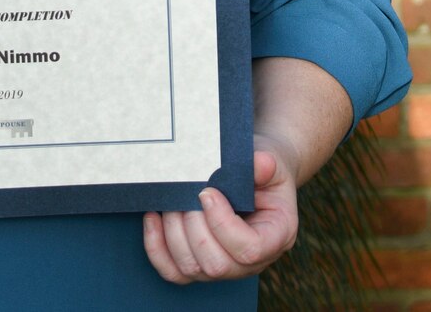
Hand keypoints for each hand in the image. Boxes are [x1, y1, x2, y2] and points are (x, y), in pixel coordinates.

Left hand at [141, 139, 298, 283]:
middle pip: (216, 264)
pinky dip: (157, 247)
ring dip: (173, 234)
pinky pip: (173, 271)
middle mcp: (251, 261)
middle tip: (187, 196)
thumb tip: (262, 163)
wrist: (252, 176)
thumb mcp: (270, 159)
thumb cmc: (260, 170)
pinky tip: (154, 217)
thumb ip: (266, 164)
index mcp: (276, 236)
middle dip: (194, 228)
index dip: (222, 224)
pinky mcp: (199, 265)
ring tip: (171, 203)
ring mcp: (224, 268)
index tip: (207, 193)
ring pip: (191, 268)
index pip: (249, 249)